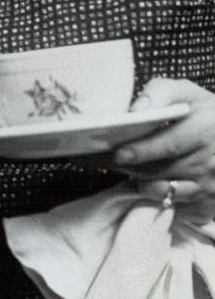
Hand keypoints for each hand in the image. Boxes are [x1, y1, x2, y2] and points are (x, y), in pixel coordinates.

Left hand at [111, 78, 214, 197]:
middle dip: (126, 166)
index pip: (169, 144)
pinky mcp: (208, 203)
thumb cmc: (202, 112)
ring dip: (136, 180)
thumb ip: (160, 93)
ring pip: (163, 188)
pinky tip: (142, 183)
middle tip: (95, 160)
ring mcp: (211, 185)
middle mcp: (212, 160)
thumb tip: (136, 110)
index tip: (117, 153)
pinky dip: (154, 196)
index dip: (141, 150)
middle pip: (160, 169)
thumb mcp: (186, 93)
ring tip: (117, 167)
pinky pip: (173, 205)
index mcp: (207, 129)